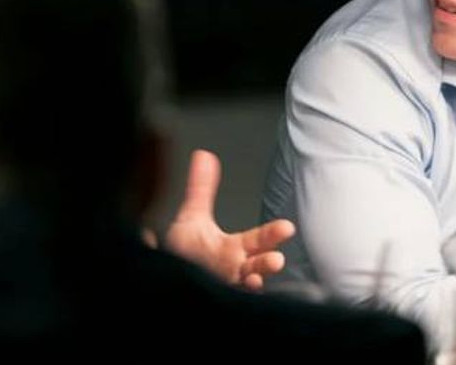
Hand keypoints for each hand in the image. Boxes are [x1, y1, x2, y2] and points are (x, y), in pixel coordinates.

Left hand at [164, 149, 296, 289]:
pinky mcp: (213, 296)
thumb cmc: (186, 253)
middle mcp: (233, 271)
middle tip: (277, 260)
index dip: (271, 234)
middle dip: (266, 263)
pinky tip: (235, 291)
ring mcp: (224, 287)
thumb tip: (203, 156)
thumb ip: (201, 189)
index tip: (287, 227)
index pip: (258, 241)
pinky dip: (227, 296)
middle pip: (256, 267)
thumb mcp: (193, 218)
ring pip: (244, 287)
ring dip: (252, 284)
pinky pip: (225, 299)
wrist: (168, 278)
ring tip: (254, 280)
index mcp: (234, 251)